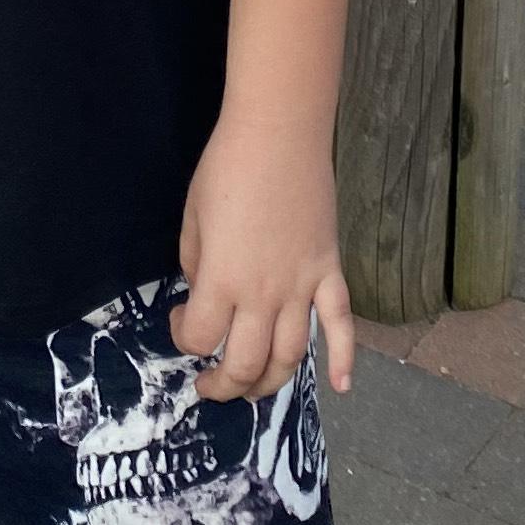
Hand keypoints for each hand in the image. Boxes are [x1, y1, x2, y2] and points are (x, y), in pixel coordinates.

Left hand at [177, 113, 354, 404]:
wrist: (279, 135)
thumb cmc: (226, 168)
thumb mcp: (192, 217)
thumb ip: (196, 264)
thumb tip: (203, 291)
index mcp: (222, 280)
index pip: (200, 337)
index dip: (183, 338)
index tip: (180, 320)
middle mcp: (262, 295)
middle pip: (245, 363)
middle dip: (224, 383)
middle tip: (210, 384)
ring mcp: (302, 287)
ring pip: (289, 356)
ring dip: (270, 382)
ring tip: (253, 390)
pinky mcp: (329, 273)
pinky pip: (341, 325)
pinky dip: (344, 359)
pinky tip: (341, 385)